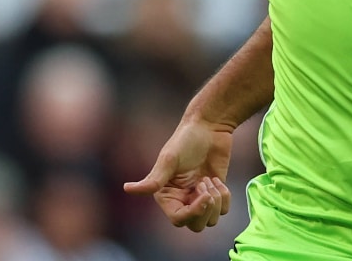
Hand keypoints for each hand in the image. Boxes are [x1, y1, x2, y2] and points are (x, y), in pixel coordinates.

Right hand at [123, 117, 233, 231]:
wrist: (209, 127)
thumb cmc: (186, 140)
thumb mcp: (169, 159)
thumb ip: (154, 179)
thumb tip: (127, 189)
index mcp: (166, 195)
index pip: (178, 219)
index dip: (193, 212)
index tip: (205, 196)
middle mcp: (182, 200)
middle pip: (196, 225)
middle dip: (205, 208)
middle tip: (205, 183)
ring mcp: (199, 198)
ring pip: (211, 220)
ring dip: (216, 201)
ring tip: (209, 179)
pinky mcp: (215, 193)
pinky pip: (223, 209)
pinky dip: (224, 196)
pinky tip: (218, 179)